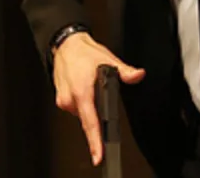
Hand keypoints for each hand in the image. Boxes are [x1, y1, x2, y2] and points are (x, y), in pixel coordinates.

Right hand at [52, 32, 145, 165]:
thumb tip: (138, 75)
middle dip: (99, 112)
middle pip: (89, 119)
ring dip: (92, 106)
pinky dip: (85, 103)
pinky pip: (78, 108)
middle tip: (102, 93)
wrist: (66, 46)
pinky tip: (87, 90)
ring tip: (94, 87)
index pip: (90, 123)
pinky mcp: (61, 100)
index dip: (95, 141)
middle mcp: (70, 100)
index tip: (98, 154)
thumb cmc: (84, 53)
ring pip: (84, 114)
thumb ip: (125, 71)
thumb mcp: (108, 59)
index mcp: (81, 92)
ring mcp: (63, 101)